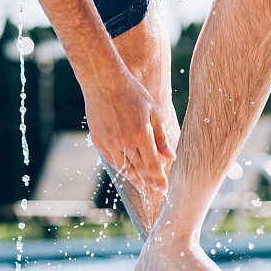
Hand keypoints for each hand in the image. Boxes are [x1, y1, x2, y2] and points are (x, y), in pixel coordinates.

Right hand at [83, 69, 175, 191]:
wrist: (104, 81)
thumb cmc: (132, 93)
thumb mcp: (152, 111)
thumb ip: (161, 137)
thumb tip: (171, 157)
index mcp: (141, 133)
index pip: (153, 165)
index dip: (159, 179)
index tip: (165, 188)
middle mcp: (125, 141)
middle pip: (140, 170)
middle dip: (150, 181)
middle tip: (157, 188)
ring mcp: (110, 142)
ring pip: (124, 168)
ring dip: (135, 178)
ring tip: (143, 185)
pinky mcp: (98, 141)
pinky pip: (112, 161)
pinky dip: (121, 168)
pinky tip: (128, 171)